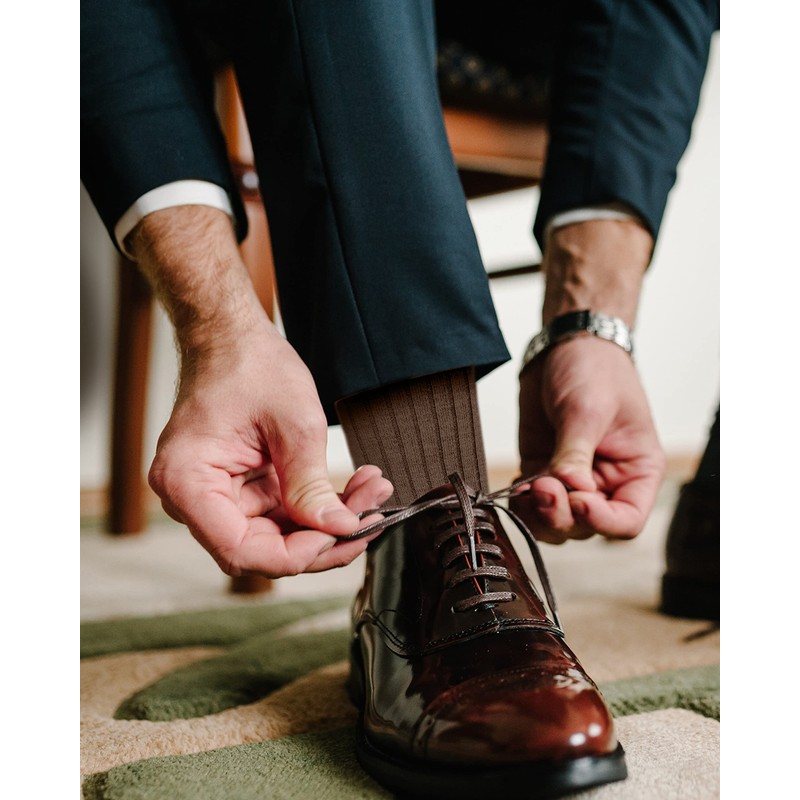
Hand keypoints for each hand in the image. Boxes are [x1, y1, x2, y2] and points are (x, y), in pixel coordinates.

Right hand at [148, 319, 393, 577]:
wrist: (231, 335)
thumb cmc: (250, 363)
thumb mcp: (294, 422)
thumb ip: (311, 483)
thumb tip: (340, 529)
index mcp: (187, 481)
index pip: (242, 550)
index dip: (297, 554)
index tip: (344, 534)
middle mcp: (191, 497)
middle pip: (262, 549)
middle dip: (324, 537)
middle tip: (373, 517)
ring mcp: (214, 494)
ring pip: (277, 535)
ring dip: (327, 521)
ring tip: (372, 491)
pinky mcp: (237, 488)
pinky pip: (278, 513)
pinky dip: (316, 505)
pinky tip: (354, 488)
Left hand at [511, 336, 665, 543]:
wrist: (566, 346)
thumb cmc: (594, 370)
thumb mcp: (587, 410)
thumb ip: (575, 452)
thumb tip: (569, 489)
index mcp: (637, 471)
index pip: (627, 520)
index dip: (602, 521)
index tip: (578, 500)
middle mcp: (607, 483)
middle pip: (586, 526)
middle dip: (562, 514)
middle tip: (543, 488)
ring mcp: (572, 480)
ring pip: (556, 522)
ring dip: (538, 515)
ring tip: (527, 489)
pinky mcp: (543, 471)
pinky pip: (531, 504)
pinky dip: (521, 504)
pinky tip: (515, 488)